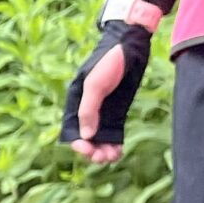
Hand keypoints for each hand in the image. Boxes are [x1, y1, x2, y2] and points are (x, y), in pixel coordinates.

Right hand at [62, 23, 150, 163]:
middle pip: (86, 138)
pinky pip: (113, 132)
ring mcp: (103, 111)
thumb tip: (87, 135)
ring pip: (99, 138)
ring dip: (103, 150)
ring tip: (112, 158)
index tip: (88, 149)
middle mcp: (88, 110)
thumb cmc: (109, 61)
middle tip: (102, 157)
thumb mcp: (95, 84)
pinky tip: (118, 152)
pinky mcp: (117, 111)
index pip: (72, 130)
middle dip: (92, 150)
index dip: (78, 143)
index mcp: (76, 102)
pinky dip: (114, 144)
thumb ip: (89, 109)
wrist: (131, 45)